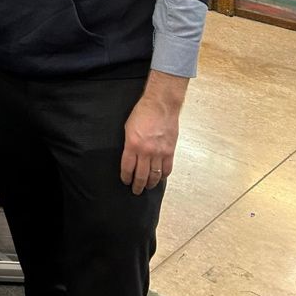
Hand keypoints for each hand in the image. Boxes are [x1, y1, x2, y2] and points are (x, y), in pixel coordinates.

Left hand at [120, 70, 187, 195]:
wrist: (161, 105)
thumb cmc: (142, 112)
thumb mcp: (128, 127)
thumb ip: (129, 144)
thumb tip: (129, 156)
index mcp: (132, 145)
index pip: (127, 168)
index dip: (126, 177)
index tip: (125, 181)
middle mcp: (146, 151)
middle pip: (141, 175)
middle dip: (137, 185)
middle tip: (136, 190)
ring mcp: (159, 153)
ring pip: (154, 175)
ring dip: (150, 183)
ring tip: (147, 187)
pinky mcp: (170, 151)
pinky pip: (167, 169)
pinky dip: (163, 176)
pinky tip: (159, 178)